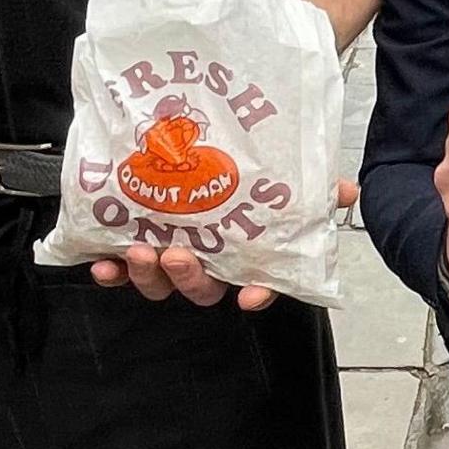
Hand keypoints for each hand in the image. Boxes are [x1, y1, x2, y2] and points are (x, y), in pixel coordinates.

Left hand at [89, 178, 360, 311]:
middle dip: (189, 277)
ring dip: (149, 274)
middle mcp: (209, 263)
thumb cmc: (243, 175)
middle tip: (179, 254)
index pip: (261, 283)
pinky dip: (112, 271)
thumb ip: (316, 187)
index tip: (251, 296)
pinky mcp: (137, 249)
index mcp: (246, 254)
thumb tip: (345, 190)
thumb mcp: (287, 178)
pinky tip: (103, 263)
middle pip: (202, 287)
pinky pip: (123, 271)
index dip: (259, 292)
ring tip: (141, 251)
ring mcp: (171, 259)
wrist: (186, 152)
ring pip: (161, 283)